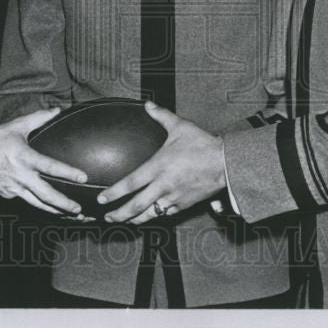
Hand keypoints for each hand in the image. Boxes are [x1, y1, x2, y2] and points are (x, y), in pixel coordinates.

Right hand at [0, 109, 86, 214]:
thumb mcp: (16, 126)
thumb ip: (38, 118)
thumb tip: (56, 110)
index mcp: (25, 158)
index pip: (51, 167)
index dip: (68, 173)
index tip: (83, 178)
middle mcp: (20, 176)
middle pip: (46, 195)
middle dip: (64, 204)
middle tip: (79, 210)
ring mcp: (12, 188)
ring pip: (37, 203)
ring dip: (54, 211)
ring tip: (68, 216)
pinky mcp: (6, 194)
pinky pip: (24, 199)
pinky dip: (36, 204)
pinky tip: (47, 206)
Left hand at [97, 101, 225, 223]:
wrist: (225, 163)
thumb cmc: (202, 144)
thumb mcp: (181, 127)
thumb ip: (162, 116)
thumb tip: (148, 104)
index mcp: (159, 166)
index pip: (131, 183)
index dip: (114, 193)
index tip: (102, 200)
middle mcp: (163, 184)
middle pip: (136, 205)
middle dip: (120, 214)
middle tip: (108, 218)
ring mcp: (174, 196)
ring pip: (150, 214)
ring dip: (135, 220)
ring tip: (125, 222)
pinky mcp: (184, 204)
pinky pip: (166, 213)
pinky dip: (156, 216)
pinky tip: (150, 217)